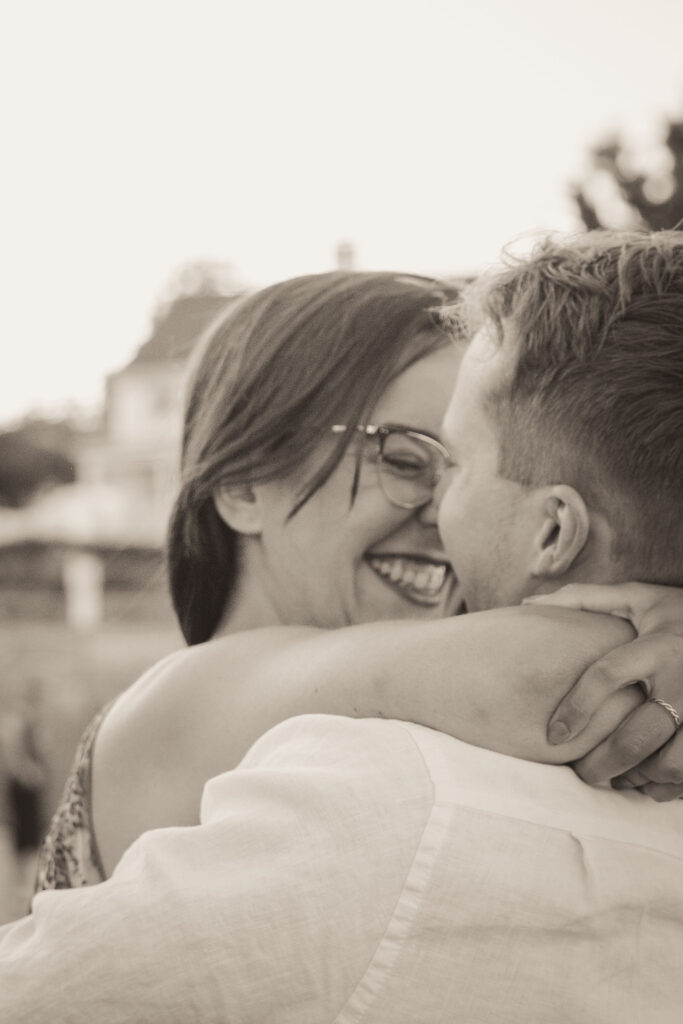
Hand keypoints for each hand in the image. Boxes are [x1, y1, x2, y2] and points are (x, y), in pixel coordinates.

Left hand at [524, 583, 682, 798]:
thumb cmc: (679, 612)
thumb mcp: (638, 597)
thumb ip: (586, 599)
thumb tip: (529, 601)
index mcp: (657, 645)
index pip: (608, 674)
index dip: (577, 707)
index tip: (554, 735)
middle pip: (638, 734)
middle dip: (603, 762)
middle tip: (581, 772)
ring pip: (671, 762)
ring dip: (638, 778)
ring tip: (616, 778)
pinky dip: (669, 786)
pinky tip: (649, 781)